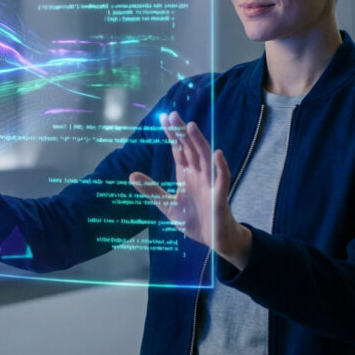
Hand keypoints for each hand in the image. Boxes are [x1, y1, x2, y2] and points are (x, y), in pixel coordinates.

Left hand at [129, 111, 251, 269]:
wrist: (214, 240)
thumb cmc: (194, 220)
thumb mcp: (168, 206)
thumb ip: (152, 190)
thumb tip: (131, 175)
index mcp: (187, 175)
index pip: (178, 150)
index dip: (172, 135)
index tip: (164, 119)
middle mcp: (199, 174)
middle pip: (190, 149)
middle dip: (182, 133)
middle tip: (173, 115)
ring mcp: (210, 183)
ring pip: (205, 158)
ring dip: (199, 142)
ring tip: (190, 127)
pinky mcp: (220, 195)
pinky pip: (222, 178)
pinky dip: (221, 166)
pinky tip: (217, 154)